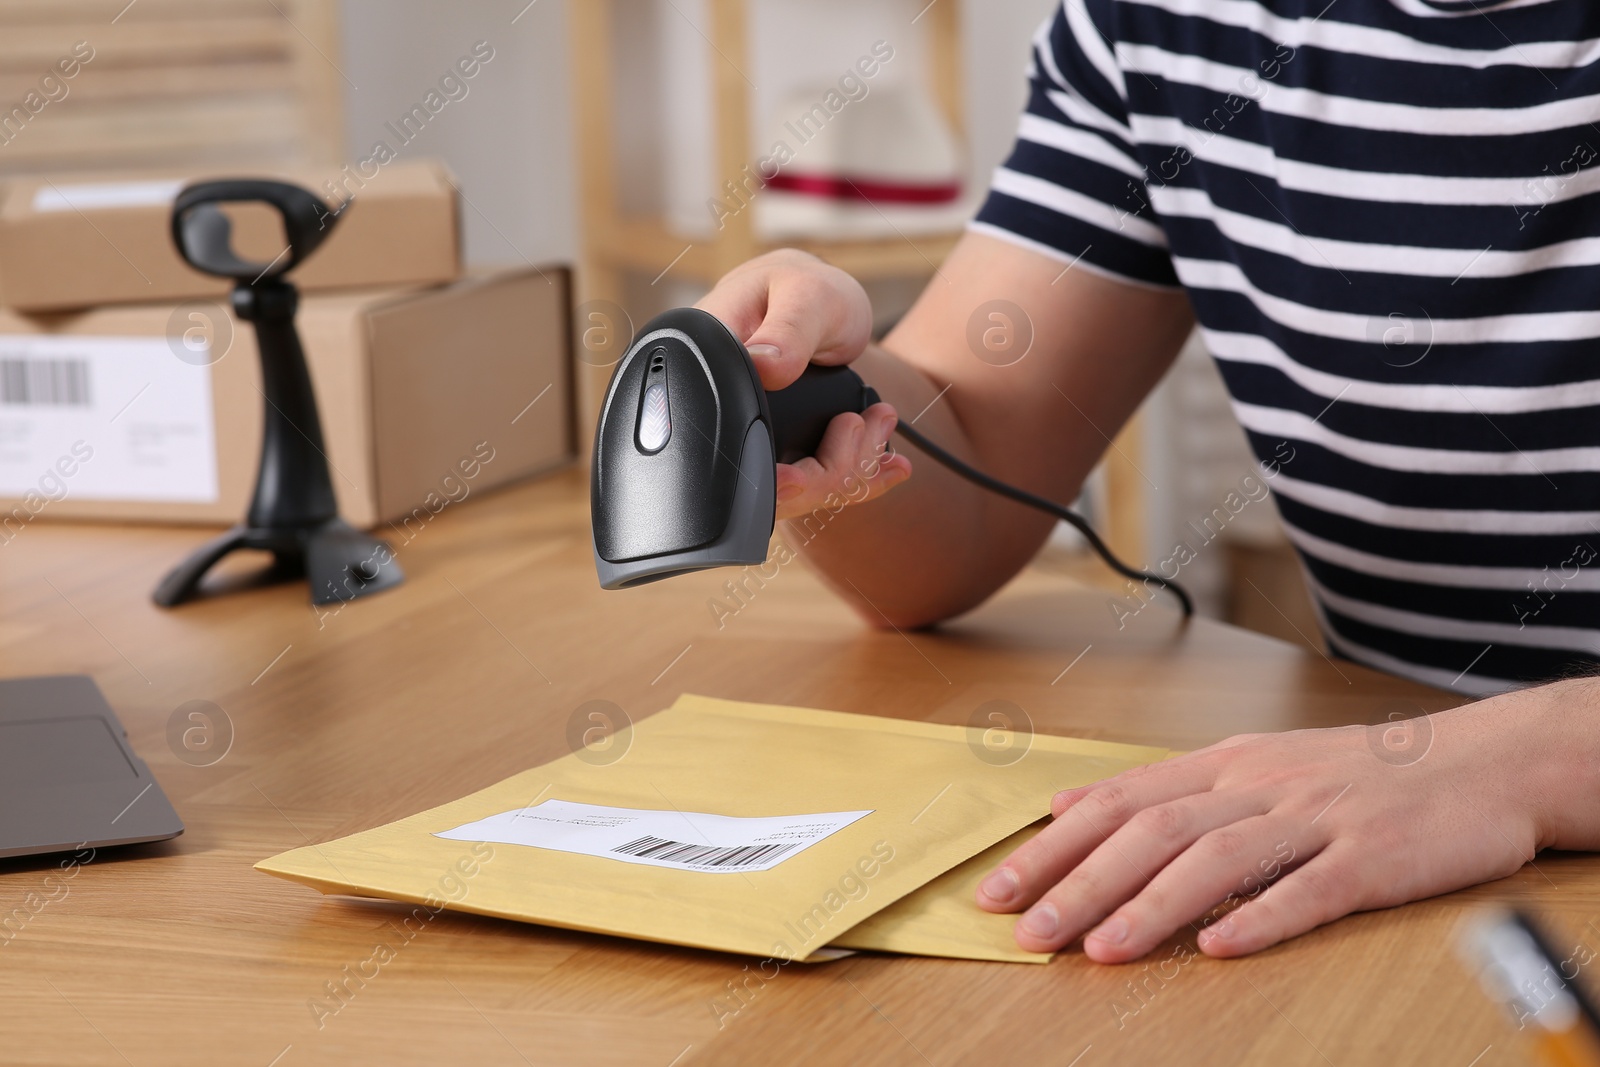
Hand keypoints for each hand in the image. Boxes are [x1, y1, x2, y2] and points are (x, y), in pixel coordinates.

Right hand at [696, 250, 909, 519]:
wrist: (816, 301)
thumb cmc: (807, 288)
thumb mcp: (805, 295)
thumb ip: (788, 329)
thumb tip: (763, 366)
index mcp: (704, 368)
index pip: (721, 442)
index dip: (763, 476)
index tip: (802, 477)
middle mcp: (716, 410)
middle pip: (759, 482)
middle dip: (825, 473)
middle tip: (869, 426)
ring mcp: (746, 434)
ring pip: (791, 491)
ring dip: (848, 470)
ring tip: (880, 423)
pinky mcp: (774, 448)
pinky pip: (811, 483)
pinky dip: (854, 477)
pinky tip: (886, 466)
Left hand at [975, 691, 1563, 960]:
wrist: (1474, 765)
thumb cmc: (1350, 775)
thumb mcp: (1247, 764)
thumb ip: (1158, 788)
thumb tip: (1067, 803)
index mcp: (1222, 766)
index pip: (1117, 803)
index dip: (1052, 847)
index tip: (998, 890)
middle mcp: (1258, 785)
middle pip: (1153, 831)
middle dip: (1081, 883)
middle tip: (1028, 931)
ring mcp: (1315, 818)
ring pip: (1218, 859)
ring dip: (1152, 906)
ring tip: (1101, 950)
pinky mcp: (1371, 857)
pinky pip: (1310, 889)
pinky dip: (1261, 918)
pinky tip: (1218, 949)